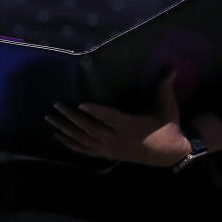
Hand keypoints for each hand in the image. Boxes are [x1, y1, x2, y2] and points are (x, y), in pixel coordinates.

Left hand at [44, 71, 190, 166]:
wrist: (169, 154)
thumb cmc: (167, 127)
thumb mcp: (168, 108)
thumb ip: (165, 87)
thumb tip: (171, 67)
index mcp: (131, 127)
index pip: (111, 118)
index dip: (96, 111)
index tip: (81, 103)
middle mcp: (117, 140)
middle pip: (91, 128)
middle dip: (72, 117)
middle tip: (57, 105)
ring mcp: (110, 149)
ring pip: (84, 140)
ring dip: (66, 130)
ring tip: (50, 119)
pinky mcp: (107, 155)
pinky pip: (85, 151)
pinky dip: (70, 144)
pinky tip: (58, 136)